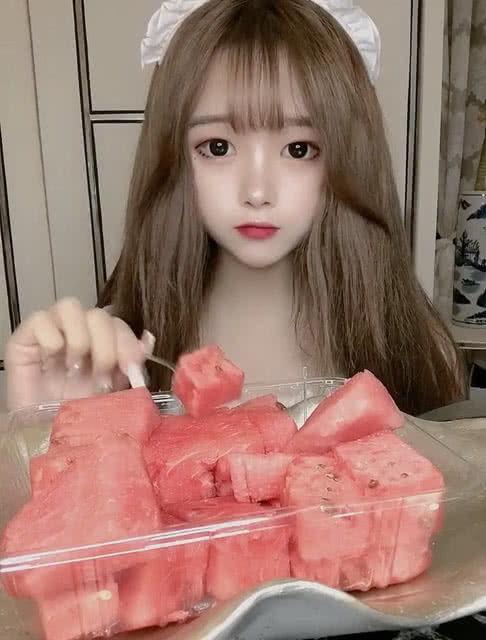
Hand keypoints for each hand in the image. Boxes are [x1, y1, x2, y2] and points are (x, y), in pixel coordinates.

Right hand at [5, 298, 148, 411]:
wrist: (43, 436)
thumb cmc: (77, 414)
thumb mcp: (112, 391)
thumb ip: (130, 365)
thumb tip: (148, 340)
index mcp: (100, 340)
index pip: (118, 324)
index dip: (127, 343)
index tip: (130, 368)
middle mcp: (78, 330)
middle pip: (98, 315)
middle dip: (105, 347)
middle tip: (100, 376)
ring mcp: (51, 329)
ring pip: (70, 306)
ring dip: (79, 339)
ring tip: (75, 369)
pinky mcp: (24, 337)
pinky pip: (40, 319)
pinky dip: (51, 341)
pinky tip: (51, 364)